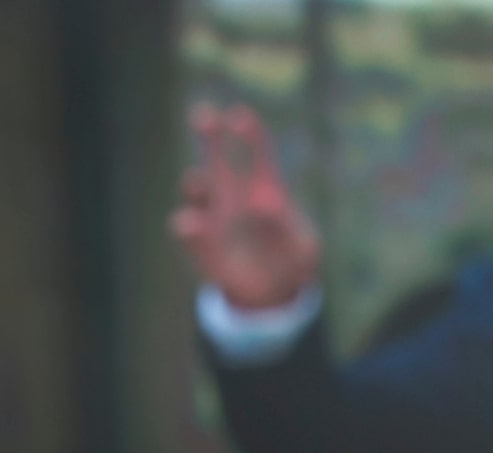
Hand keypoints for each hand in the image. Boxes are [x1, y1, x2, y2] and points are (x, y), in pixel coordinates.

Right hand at [171, 103, 321, 309]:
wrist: (274, 296)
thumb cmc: (294, 264)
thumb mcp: (305, 249)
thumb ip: (292, 227)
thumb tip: (265, 204)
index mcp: (265, 190)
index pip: (257, 155)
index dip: (249, 134)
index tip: (240, 116)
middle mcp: (234, 195)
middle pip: (219, 158)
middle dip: (210, 134)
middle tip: (204, 115)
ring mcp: (213, 216)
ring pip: (196, 188)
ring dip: (196, 183)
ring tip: (201, 184)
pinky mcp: (200, 243)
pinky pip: (187, 229)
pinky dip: (187, 226)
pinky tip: (191, 225)